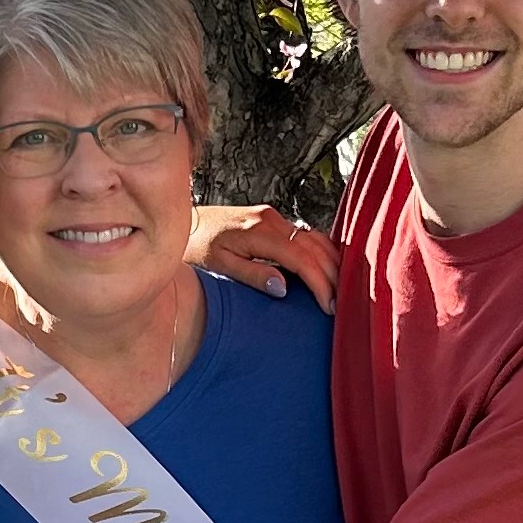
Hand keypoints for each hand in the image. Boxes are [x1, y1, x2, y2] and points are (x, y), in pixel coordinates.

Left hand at [187, 204, 339, 313]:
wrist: (181, 222)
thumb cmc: (195, 247)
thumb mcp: (219, 266)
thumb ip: (251, 275)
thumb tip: (283, 287)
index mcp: (259, 231)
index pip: (302, 258)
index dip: (320, 283)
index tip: (329, 306)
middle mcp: (271, 219)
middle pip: (315, 248)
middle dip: (332, 276)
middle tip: (341, 304)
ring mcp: (273, 217)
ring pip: (315, 238)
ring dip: (331, 263)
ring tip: (340, 290)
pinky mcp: (272, 219)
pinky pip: (306, 234)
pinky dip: (321, 251)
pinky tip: (328, 268)